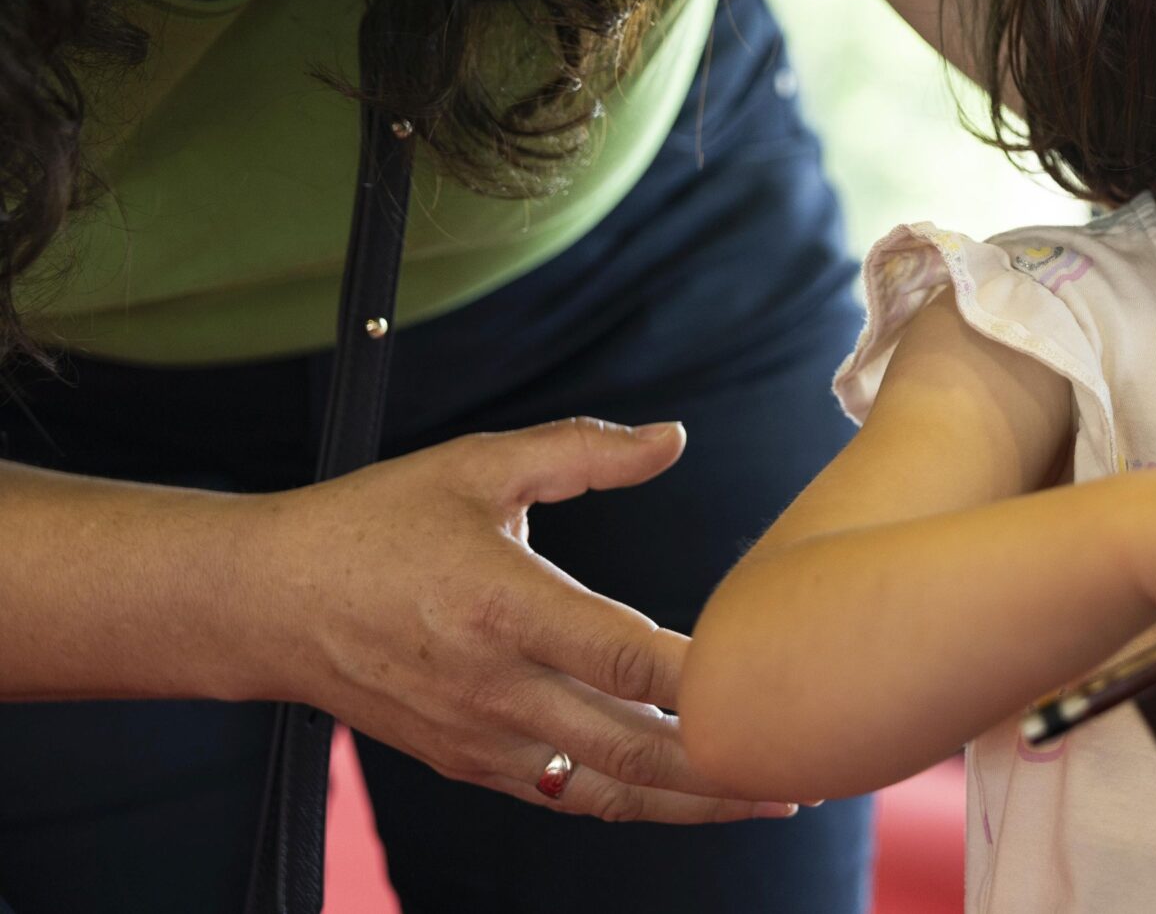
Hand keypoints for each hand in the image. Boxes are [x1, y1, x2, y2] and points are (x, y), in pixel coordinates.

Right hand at [246, 418, 795, 822]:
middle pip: (633, 743)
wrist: (266, 605)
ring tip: (770, 798)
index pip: (625, 653)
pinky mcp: (467, 762)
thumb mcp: (477, 464)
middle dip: (725, 761)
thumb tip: (673, 438)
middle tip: (805, 761)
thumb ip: (583, 450)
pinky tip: (688, 795)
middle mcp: (495, 686)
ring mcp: (480, 737)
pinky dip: (632, 802)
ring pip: (607, 788)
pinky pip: (567, 794)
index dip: (704, 674)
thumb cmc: (378, 522)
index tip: (773, 673)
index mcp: (504, 606)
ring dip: (692, 801)